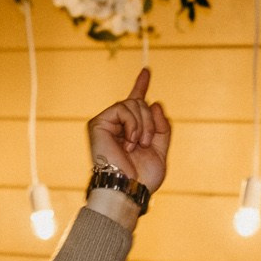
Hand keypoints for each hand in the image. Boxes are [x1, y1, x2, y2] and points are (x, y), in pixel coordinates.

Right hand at [86, 69, 171, 192]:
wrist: (129, 188)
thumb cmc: (143, 176)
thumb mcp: (160, 150)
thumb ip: (161, 127)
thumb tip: (155, 102)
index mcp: (131, 130)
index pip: (136, 104)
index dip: (140, 86)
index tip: (146, 71)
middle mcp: (117, 124)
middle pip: (140, 103)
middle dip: (150, 121)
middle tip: (145, 143)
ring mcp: (107, 123)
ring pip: (133, 104)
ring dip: (143, 125)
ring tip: (137, 145)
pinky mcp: (98, 123)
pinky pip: (123, 109)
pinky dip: (132, 124)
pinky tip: (129, 142)